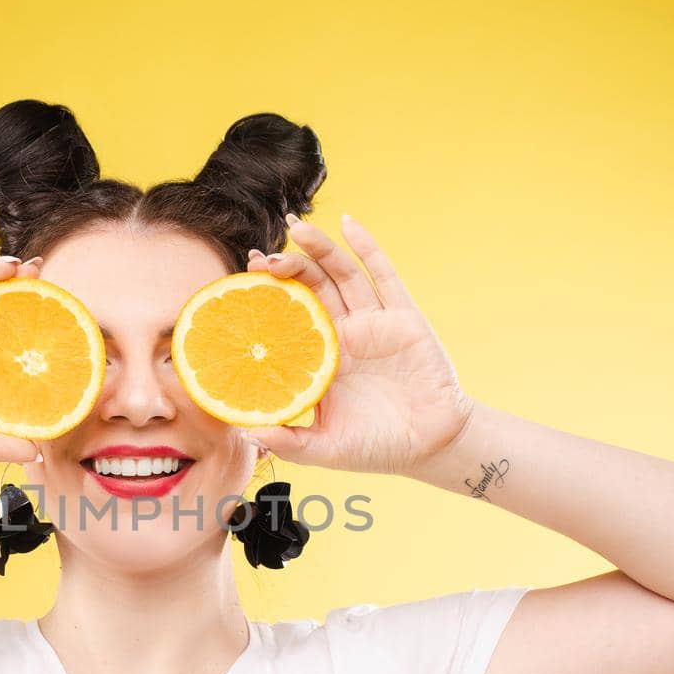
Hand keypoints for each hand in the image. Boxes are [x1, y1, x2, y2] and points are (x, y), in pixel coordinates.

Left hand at [243, 214, 475, 476]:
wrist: (431, 447)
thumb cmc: (377, 447)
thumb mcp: (326, 449)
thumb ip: (289, 443)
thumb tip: (248, 435)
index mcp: (320, 359)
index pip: (286, 317)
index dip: (266, 297)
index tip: (242, 281)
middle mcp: (344, 334)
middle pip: (311, 288)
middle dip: (287, 268)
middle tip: (261, 259)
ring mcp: (373, 322)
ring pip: (341, 275)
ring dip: (320, 249)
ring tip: (297, 228)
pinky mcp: (403, 317)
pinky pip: (384, 276)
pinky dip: (368, 248)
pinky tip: (349, 224)